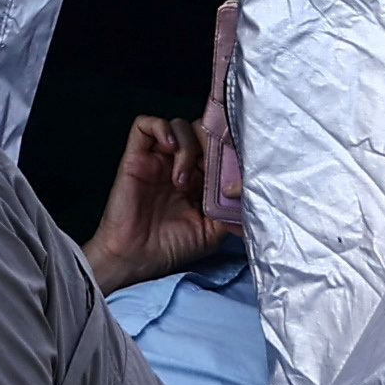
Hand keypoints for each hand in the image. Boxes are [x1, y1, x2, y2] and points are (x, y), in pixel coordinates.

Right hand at [85, 109, 235, 292]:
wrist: (137, 259)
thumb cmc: (172, 246)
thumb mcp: (213, 231)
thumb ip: (230, 209)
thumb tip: (249, 190)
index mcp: (200, 178)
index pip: (218, 147)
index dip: (228, 148)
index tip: (233, 163)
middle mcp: (180, 164)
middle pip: (201, 130)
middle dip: (210, 142)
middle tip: (209, 167)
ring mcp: (158, 158)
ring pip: (179, 125)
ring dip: (187, 146)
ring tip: (181, 180)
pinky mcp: (136, 156)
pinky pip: (144, 125)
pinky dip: (161, 128)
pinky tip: (169, 148)